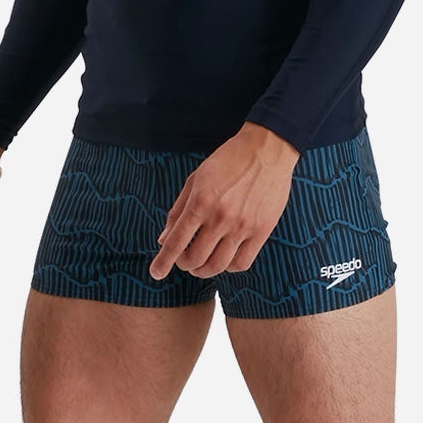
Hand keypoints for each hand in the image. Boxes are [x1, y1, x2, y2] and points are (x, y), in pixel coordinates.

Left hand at [149, 124, 299, 280]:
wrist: (266, 149)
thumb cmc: (228, 161)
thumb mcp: (196, 180)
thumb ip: (178, 210)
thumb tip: (164, 239)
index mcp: (200, 203)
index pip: (176, 242)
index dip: (163, 262)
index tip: (156, 273)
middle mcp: (220, 218)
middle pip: (195, 259)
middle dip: (184, 264)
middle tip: (184, 260)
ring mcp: (242, 226)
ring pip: (217, 266)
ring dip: (204, 271)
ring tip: (201, 265)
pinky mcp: (261, 231)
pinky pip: (242, 263)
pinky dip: (228, 267)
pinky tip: (224, 258)